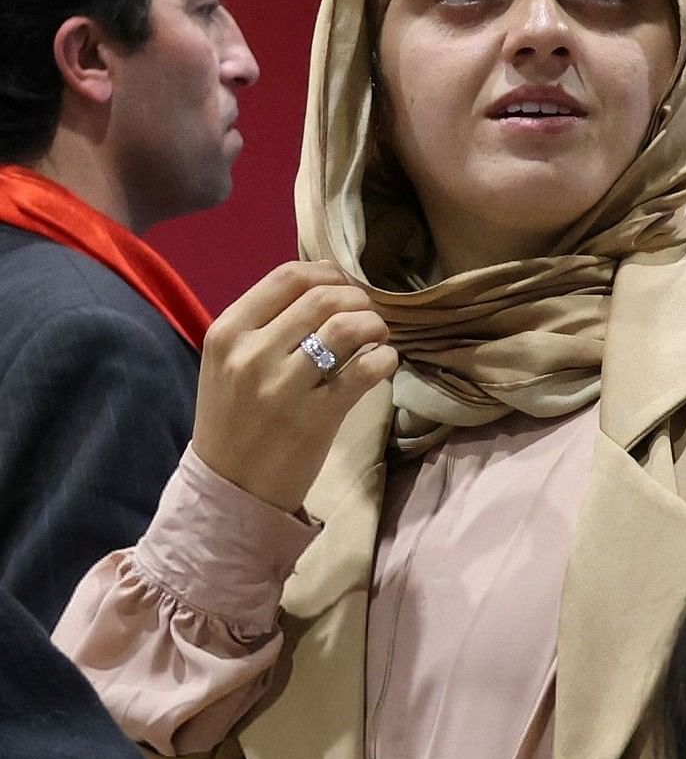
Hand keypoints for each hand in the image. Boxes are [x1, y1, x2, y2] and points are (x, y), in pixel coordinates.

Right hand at [190, 263, 398, 512]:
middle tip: (368, 316)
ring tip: (377, 337)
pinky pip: (366, 368)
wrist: (229, 485)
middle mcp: (251, 354)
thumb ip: (267, 323)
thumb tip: (327, 286)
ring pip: (347, 326)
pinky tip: (381, 364)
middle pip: (324, 297)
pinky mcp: (316, 416)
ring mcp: (282, 386)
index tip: (346, 286)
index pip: (288, 277)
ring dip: (375, 325)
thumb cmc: (235, 417)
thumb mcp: (229, 362)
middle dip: (359, 299)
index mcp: (227, 332)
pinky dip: (385, 358)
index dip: (329, 273)